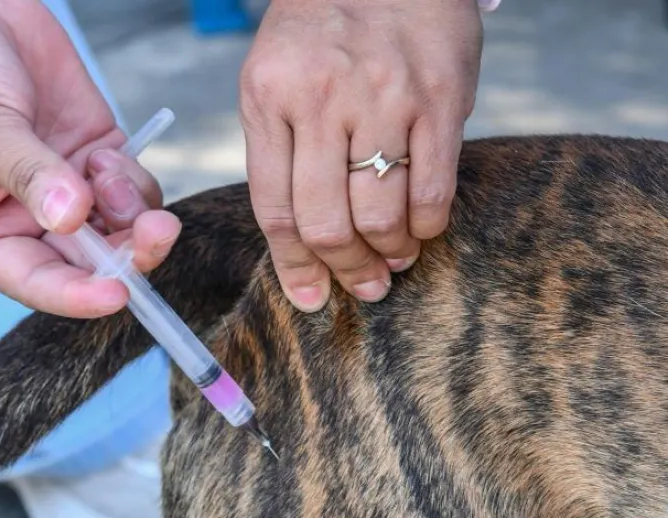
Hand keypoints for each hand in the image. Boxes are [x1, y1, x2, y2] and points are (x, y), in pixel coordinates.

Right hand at [0, 0, 180, 317]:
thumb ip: (30, 175)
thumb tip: (72, 219)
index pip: (34, 281)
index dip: (76, 295)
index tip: (116, 294)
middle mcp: (28, 220)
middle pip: (89, 263)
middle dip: (126, 253)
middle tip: (156, 231)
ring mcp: (67, 187)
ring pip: (120, 229)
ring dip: (132, 212)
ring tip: (106, 165)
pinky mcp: (94, 154)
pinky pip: (132, 188)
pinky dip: (132, 178)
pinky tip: (107, 150)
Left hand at [239, 0, 486, 310]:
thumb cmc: (321, 29)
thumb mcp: (274, 77)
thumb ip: (278, 148)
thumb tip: (298, 237)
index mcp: (268, 98)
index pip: (275, 208)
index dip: (293, 266)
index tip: (309, 298)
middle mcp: (320, 101)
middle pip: (325, 222)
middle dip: (344, 269)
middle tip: (362, 287)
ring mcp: (382, 99)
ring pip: (378, 213)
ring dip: (388, 252)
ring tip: (393, 259)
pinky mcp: (438, 97)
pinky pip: (432, 188)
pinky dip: (427, 225)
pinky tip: (422, 228)